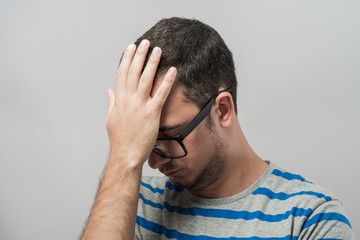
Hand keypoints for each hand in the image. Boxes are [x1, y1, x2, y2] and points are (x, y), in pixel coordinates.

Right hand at [105, 39, 176, 166]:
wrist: (126, 155)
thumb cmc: (119, 139)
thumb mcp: (110, 118)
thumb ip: (111, 102)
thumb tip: (110, 90)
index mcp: (119, 99)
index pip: (122, 73)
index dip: (127, 59)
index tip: (131, 47)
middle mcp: (128, 99)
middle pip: (134, 72)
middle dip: (140, 55)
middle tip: (146, 42)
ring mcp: (140, 106)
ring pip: (147, 79)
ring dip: (153, 62)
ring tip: (158, 50)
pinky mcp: (152, 113)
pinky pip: (161, 94)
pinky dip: (167, 81)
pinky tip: (173, 70)